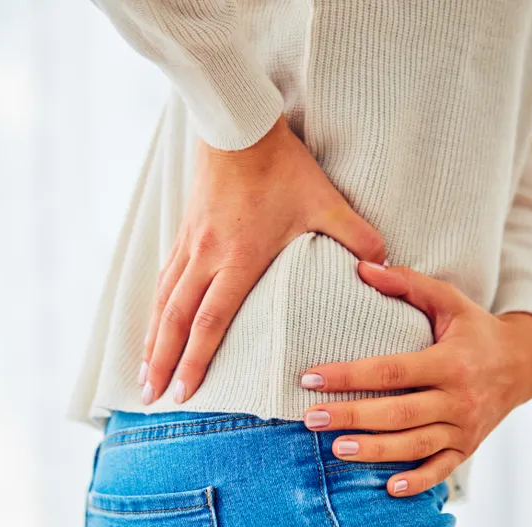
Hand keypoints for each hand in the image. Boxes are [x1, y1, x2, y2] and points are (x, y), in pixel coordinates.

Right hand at [140, 116, 385, 403]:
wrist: (238, 126)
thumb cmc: (280, 166)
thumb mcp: (325, 202)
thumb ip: (357, 237)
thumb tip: (387, 266)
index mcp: (238, 260)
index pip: (210, 322)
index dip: (195, 361)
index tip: (183, 392)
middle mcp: (206, 258)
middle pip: (175, 320)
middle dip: (162, 362)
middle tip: (150, 395)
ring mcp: (191, 244)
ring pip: (163, 300)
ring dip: (151, 338)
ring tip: (144, 370)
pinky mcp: (186, 230)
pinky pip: (164, 277)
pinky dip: (155, 306)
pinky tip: (154, 322)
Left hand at [299, 261, 531, 496]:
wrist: (522, 364)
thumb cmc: (475, 329)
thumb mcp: (449, 300)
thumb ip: (408, 283)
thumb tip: (363, 267)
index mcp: (451, 361)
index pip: (391, 370)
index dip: (349, 375)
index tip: (310, 378)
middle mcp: (459, 398)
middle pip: (398, 412)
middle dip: (352, 416)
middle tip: (310, 418)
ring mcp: (465, 428)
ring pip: (415, 445)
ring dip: (375, 450)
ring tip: (336, 448)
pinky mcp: (468, 448)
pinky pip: (442, 470)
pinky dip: (418, 482)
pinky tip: (388, 488)